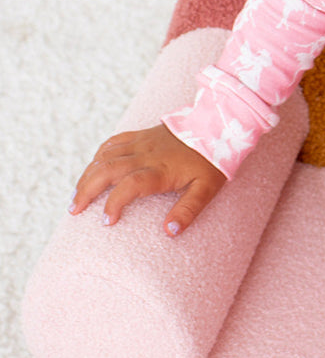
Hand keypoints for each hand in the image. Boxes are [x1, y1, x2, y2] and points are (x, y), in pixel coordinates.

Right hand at [70, 124, 225, 235]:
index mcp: (162, 169)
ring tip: (76, 196)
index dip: (114, 203)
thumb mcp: (208, 188)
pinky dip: (98, 156)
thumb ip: (189, 210)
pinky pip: (113, 142)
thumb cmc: (213, 159)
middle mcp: (147, 154)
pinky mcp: (142, 134)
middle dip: (87, 190)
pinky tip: (92, 169)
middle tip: (74, 211)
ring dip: (87, 175)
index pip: (130, 185)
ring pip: (105, 156)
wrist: (218, 125)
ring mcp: (142, 142)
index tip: (106, 221)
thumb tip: (169, 232)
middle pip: (108, 169)